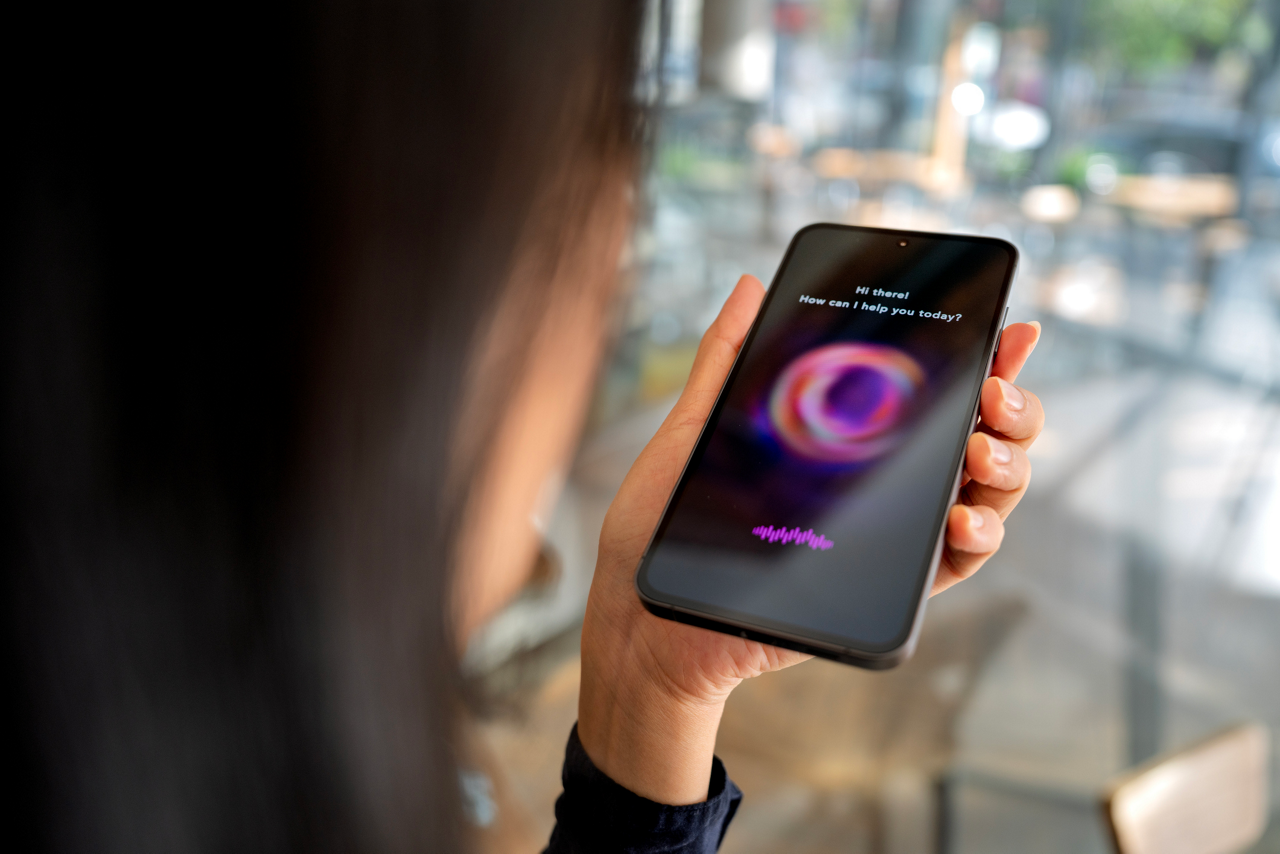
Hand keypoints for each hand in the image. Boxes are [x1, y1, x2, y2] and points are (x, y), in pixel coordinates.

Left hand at [577, 275, 1042, 804]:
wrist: (645, 614)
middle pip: (982, 437)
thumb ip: (728, 358)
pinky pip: (954, 565)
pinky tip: (963, 517)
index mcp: (852, 437)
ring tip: (980, 448)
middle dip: (1013, 408)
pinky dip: (977, 539)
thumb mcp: (697, 428)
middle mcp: (884, 481)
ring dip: (1007, 467)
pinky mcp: (883, 586)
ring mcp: (890, 533)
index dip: (986, 360)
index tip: (1009, 330)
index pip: (936, 390)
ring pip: (986, 496)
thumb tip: (750, 285)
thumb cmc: (664, 522)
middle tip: (993, 392)